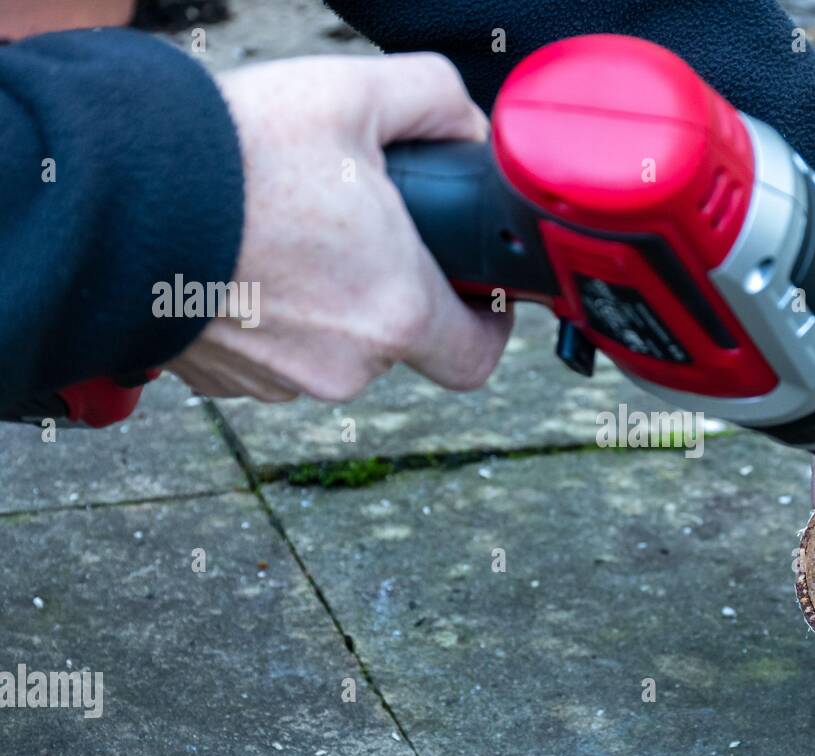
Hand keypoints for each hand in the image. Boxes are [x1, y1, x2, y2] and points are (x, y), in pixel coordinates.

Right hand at [167, 54, 512, 402]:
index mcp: (397, 312)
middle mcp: (346, 365)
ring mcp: (281, 380)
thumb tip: (464, 127)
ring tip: (289, 232)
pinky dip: (272, 314)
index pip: (476, 358)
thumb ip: (434, 101)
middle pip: (398, 338)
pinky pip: (274, 351)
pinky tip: (247, 260)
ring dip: (326, 300)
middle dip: (388, 285)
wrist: (110, 201)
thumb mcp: (354, 94)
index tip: (471, 292)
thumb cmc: (234, 155)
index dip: (483, 324)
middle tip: (356, 224)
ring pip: (333, 345)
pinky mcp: (227, 381)